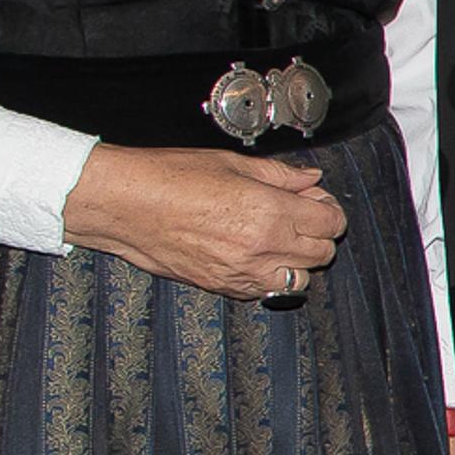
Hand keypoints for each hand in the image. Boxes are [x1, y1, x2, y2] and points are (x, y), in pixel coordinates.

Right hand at [60, 143, 343, 299]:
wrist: (124, 204)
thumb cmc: (170, 176)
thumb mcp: (231, 163)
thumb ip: (279, 175)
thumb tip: (310, 178)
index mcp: (270, 210)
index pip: (330, 222)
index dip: (329, 210)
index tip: (316, 202)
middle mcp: (263, 246)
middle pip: (322, 254)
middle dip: (318, 235)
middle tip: (299, 218)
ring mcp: (243, 272)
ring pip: (299, 280)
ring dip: (297, 262)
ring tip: (276, 241)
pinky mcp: (223, 287)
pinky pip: (266, 291)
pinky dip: (269, 278)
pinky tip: (253, 256)